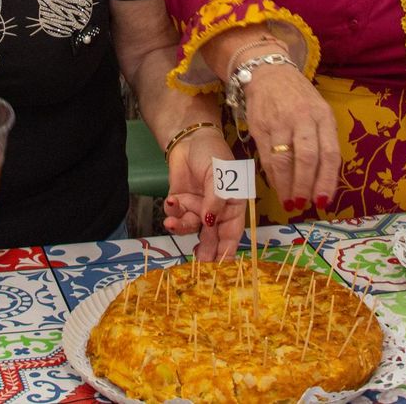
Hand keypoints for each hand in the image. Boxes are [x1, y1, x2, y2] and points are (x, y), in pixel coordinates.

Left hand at [163, 128, 244, 260]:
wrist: (190, 138)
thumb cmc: (213, 153)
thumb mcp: (221, 174)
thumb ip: (216, 198)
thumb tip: (210, 221)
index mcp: (233, 206)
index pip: (231, 233)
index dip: (227, 251)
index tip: (221, 267)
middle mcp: (215, 211)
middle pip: (211, 237)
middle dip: (204, 250)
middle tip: (198, 263)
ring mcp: (196, 208)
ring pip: (191, 228)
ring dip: (182, 227)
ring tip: (173, 223)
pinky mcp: (180, 203)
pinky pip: (176, 215)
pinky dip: (172, 212)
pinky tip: (172, 202)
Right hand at [236, 65, 339, 213]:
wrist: (267, 72)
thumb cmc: (298, 96)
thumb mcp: (318, 111)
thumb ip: (323, 140)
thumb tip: (324, 179)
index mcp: (323, 116)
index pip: (329, 153)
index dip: (327, 180)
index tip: (324, 201)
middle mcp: (303, 118)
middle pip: (307, 158)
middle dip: (306, 186)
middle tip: (304, 204)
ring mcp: (279, 122)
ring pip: (284, 160)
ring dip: (287, 185)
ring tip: (290, 202)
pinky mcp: (260, 127)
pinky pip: (267, 157)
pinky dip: (273, 176)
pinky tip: (277, 186)